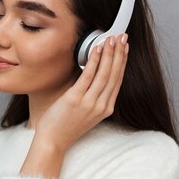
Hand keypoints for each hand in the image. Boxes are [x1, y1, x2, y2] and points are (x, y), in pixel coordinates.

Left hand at [34, 33, 128, 151]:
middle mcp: (101, 106)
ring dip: (109, 53)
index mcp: (105, 108)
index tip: (124, 47)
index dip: (122, 61)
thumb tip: (94, 75)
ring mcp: (90, 103)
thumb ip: (93, 97)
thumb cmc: (65, 126)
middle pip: (115, 74)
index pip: (118, 80)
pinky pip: (88, 76)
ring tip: (111, 39)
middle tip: (122, 37)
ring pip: (105, 74)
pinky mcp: (76, 99)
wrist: (53, 142)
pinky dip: (94, 61)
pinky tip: (97, 49)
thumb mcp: (86, 112)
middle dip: (120, 53)